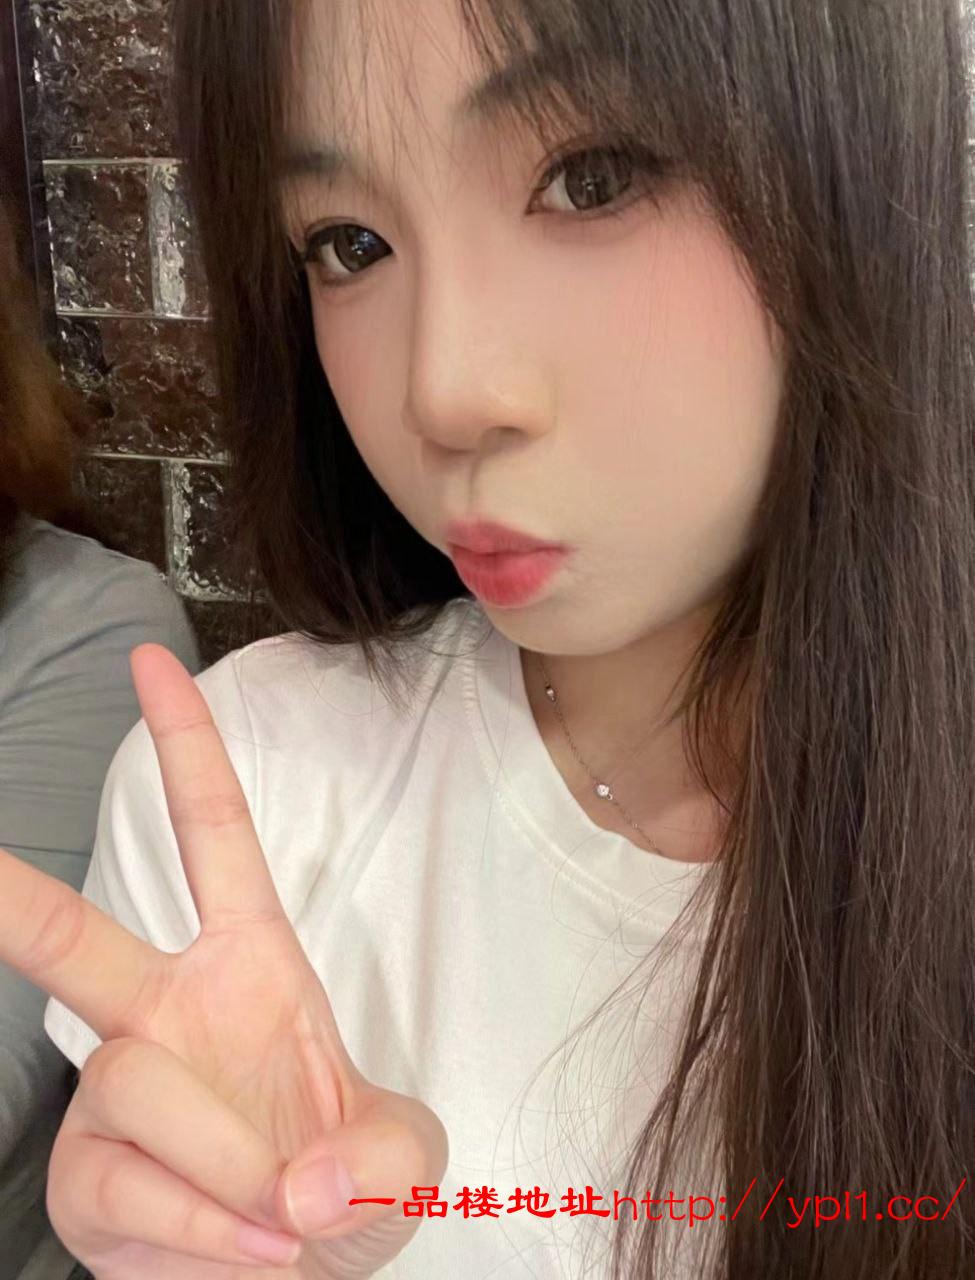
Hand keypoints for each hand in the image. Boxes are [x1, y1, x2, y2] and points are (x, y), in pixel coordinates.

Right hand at [0, 643, 447, 1278]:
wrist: (301, 1279)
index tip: (151, 663)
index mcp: (247, 964)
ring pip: (137, 1087)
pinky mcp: (85, 1181)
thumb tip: (295, 1185)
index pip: (212, 836)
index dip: (185, 748)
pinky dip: (202, 1230)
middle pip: (72, 941)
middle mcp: (163, 1013)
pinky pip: (129, 1187)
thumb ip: (383, 1158)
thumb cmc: (348, 1186)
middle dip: (11, 896)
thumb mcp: (404, 1159)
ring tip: (279, 1216)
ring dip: (227, 1165)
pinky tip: (244, 1247)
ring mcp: (116, 1096)